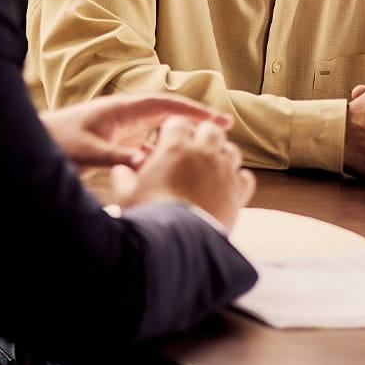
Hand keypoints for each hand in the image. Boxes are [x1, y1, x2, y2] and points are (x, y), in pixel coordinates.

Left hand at [41, 93, 231, 168]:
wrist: (34, 143)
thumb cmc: (57, 142)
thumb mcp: (87, 152)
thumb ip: (116, 158)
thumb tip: (145, 163)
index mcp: (124, 110)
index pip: (168, 105)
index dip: (196, 112)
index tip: (220, 120)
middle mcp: (129, 116)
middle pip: (171, 116)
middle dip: (197, 124)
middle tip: (224, 137)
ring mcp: (125, 129)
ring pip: (162, 134)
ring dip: (181, 142)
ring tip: (205, 156)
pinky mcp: (120, 143)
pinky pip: (150, 148)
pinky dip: (164, 157)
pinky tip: (174, 172)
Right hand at [118, 115, 253, 229]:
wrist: (176, 242)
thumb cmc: (148, 216)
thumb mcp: (127, 195)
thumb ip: (124, 178)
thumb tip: (119, 171)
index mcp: (175, 148)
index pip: (178, 122)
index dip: (173, 129)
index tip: (168, 137)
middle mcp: (204, 153)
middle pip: (211, 130)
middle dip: (202, 135)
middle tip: (193, 149)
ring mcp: (224, 171)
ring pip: (231, 151)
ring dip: (222, 156)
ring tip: (210, 169)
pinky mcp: (238, 192)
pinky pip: (245, 177)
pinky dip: (238, 179)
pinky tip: (227, 187)